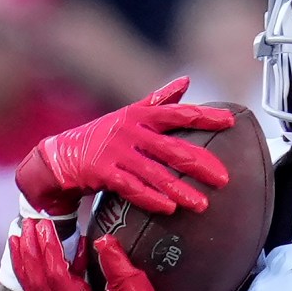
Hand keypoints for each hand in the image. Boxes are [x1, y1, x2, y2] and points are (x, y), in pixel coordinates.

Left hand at [12, 223, 179, 290]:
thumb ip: (119, 267)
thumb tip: (103, 240)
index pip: (53, 272)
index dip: (48, 246)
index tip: (45, 224)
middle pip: (36, 280)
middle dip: (29, 250)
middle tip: (27, 223)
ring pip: (34, 289)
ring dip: (26, 262)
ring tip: (20, 238)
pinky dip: (35, 277)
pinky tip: (38, 262)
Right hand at [16, 78, 233, 217]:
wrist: (61, 155)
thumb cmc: (102, 135)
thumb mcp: (130, 114)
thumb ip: (159, 101)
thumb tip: (186, 81)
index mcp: (140, 116)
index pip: (178, 113)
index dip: (204, 116)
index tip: (230, 121)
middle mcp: (131, 131)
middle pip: (173, 148)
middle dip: (200, 164)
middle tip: (224, 179)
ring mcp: (117, 152)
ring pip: (156, 173)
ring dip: (180, 190)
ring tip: (202, 205)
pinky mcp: (103, 172)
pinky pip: (132, 188)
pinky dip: (151, 198)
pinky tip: (170, 208)